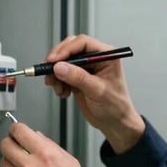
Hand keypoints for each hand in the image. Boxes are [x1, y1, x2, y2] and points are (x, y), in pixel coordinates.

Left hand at [0, 122, 97, 166]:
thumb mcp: (71, 162)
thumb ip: (51, 146)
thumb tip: (37, 137)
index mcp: (45, 154)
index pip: (19, 130)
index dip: (17, 129)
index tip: (17, 131)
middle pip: (5, 145)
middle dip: (11, 144)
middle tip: (17, 148)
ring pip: (3, 163)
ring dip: (12, 163)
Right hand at [44, 35, 144, 153]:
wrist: (114, 123)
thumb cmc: (116, 106)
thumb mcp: (97, 91)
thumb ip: (78, 77)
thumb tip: (60, 67)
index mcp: (106, 56)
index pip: (83, 43)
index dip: (67, 49)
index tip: (54, 59)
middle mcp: (95, 59)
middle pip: (70, 49)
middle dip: (58, 60)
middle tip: (49, 70)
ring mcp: (85, 69)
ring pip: (63, 62)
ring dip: (55, 73)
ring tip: (57, 86)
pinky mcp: (77, 78)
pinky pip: (62, 74)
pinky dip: (57, 82)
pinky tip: (62, 91)